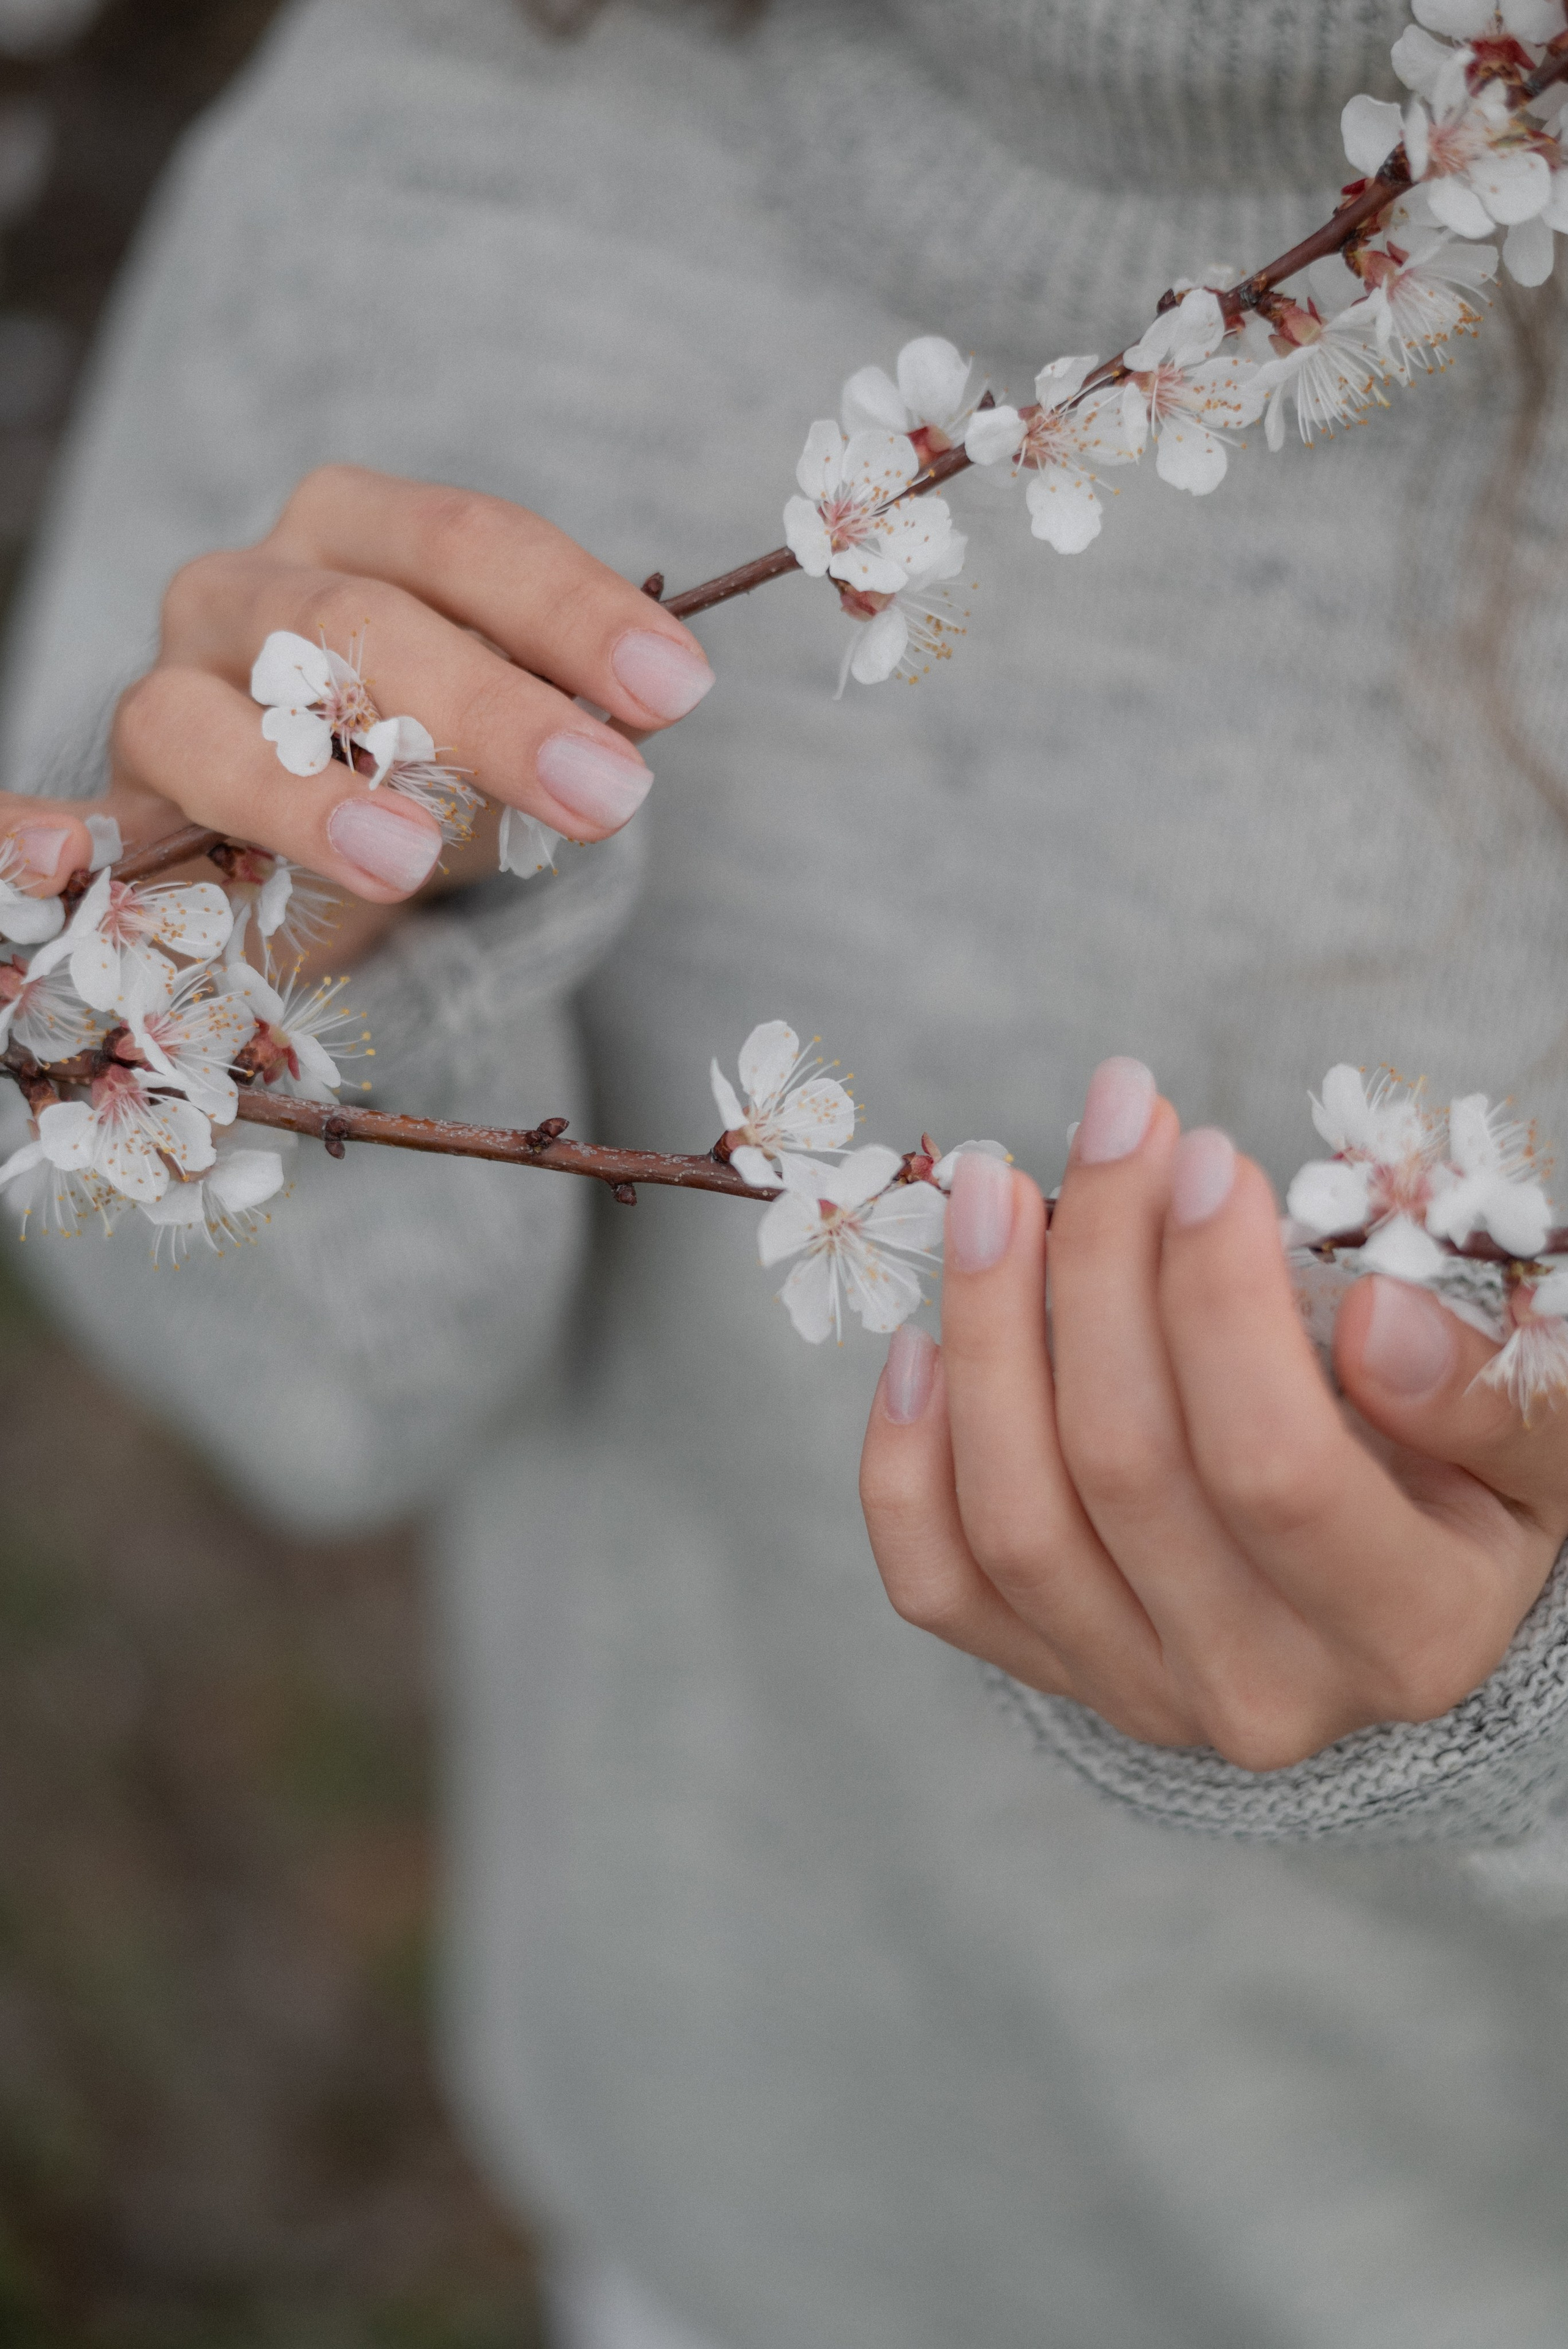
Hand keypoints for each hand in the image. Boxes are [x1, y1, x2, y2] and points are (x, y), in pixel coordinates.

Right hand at [0, 465, 713, 958]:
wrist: (313, 828)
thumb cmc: (428, 756)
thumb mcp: (511, 721)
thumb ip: (569, 707)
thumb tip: (645, 716)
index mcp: (359, 531)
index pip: (469, 544)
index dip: (573, 612)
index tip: (678, 689)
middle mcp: (250, 587)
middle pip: (356, 625)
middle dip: (486, 709)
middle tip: (605, 792)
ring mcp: (167, 687)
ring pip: (214, 721)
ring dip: (309, 792)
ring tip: (407, 861)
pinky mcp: (115, 796)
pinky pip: (46, 807)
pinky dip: (33, 829)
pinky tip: (59, 857)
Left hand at [859, 1058, 1567, 1770]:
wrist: (1389, 1597)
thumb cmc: (1461, 1481)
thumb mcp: (1535, 1435)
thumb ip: (1489, 1393)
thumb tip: (1371, 1321)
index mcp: (1409, 1630)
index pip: (1275, 1465)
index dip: (1217, 1297)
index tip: (1205, 1155)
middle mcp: (1265, 1692)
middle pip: (1127, 1463)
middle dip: (1103, 1261)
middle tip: (1112, 1120)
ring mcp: (1139, 1692)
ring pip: (1016, 1516)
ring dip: (988, 1328)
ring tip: (1000, 1192)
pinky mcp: (1048, 1673)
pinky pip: (936, 1580)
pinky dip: (903, 1456)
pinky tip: (923, 1341)